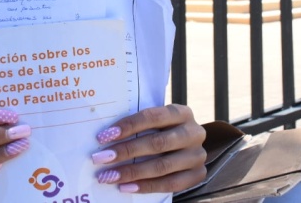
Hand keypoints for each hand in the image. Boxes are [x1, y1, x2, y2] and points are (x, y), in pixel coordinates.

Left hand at [90, 104, 205, 193]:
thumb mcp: (157, 122)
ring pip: (162, 166)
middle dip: (126, 151)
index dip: (128, 126)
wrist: (187, 147)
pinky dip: (146, 186)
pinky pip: (170, 184)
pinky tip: (126, 187)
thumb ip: (139, 126)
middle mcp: (194, 132)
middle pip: (157, 143)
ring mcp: (198, 155)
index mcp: (182, 112)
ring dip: (132, 172)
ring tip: (109, 175)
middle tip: (102, 157)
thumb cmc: (163, 130)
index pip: (152, 117)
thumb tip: (106, 135)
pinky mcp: (198, 174)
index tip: (104, 136)